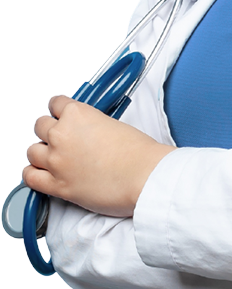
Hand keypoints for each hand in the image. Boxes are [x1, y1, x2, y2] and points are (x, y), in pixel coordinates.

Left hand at [22, 95, 174, 217]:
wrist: (144, 175)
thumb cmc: (137, 152)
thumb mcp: (114, 124)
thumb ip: (92, 124)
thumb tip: (86, 131)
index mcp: (78, 115)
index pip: (56, 103)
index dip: (60, 109)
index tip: (62, 113)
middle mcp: (62, 135)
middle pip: (40, 125)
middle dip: (49, 129)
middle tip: (61, 136)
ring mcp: (56, 161)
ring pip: (32, 151)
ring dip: (41, 151)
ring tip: (54, 155)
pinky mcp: (56, 185)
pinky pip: (30, 177)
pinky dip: (32, 173)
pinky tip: (40, 172)